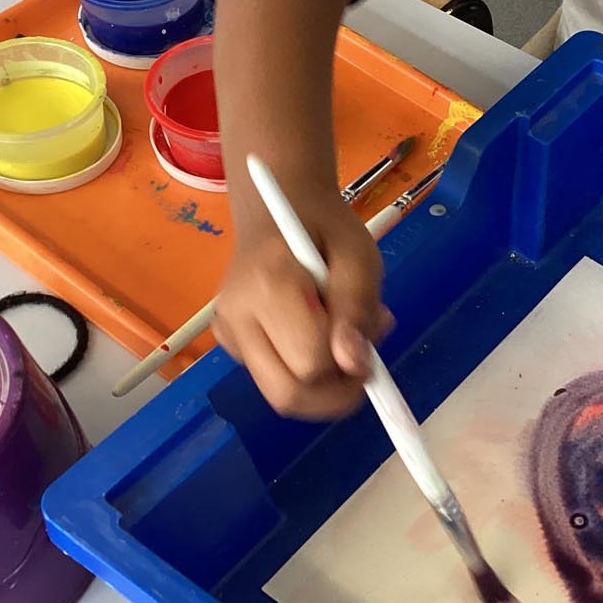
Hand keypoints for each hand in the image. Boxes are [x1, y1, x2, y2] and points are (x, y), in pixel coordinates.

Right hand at [214, 199, 390, 418]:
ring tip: (344, 336)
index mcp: (267, 285)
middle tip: (363, 355)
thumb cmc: (325, 228)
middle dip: (336, 391)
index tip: (375, 332)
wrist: (276, 208)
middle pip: (288, 394)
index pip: (311, 361)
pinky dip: (305, 370)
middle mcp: (235, 316)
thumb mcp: (359, 256)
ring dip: (324, 382)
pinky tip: (318, 332)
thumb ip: (357, 309)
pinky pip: (275, 377)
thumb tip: (353, 364)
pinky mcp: (230, 343)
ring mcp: (227, 333)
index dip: (352, 362)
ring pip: (281, 393)